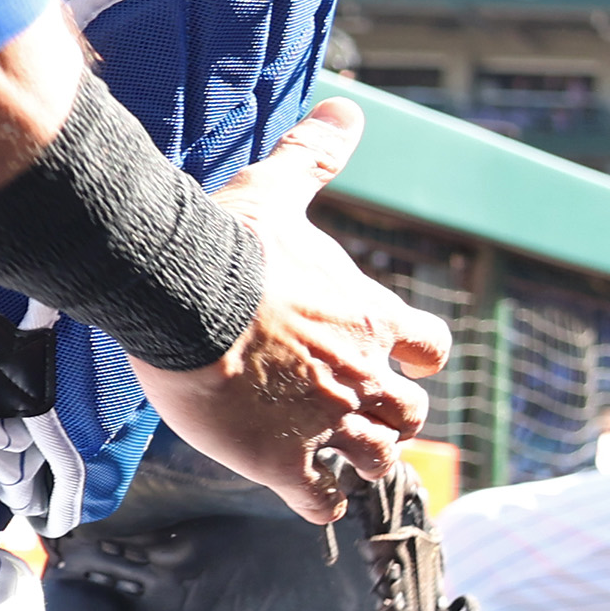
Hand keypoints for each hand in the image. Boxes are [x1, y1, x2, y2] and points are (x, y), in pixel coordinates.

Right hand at [127, 98, 451, 520]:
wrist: (178, 293)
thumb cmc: (229, 243)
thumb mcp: (280, 191)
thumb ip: (316, 156)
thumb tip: (346, 105)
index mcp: (370, 318)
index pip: (431, 349)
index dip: (419, 360)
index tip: (403, 363)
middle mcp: (362, 374)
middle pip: (409, 416)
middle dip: (392, 422)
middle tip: (360, 420)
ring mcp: (327, 422)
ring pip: (376, 463)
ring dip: (360, 464)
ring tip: (336, 462)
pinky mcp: (283, 460)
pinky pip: (321, 502)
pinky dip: (320, 505)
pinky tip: (307, 498)